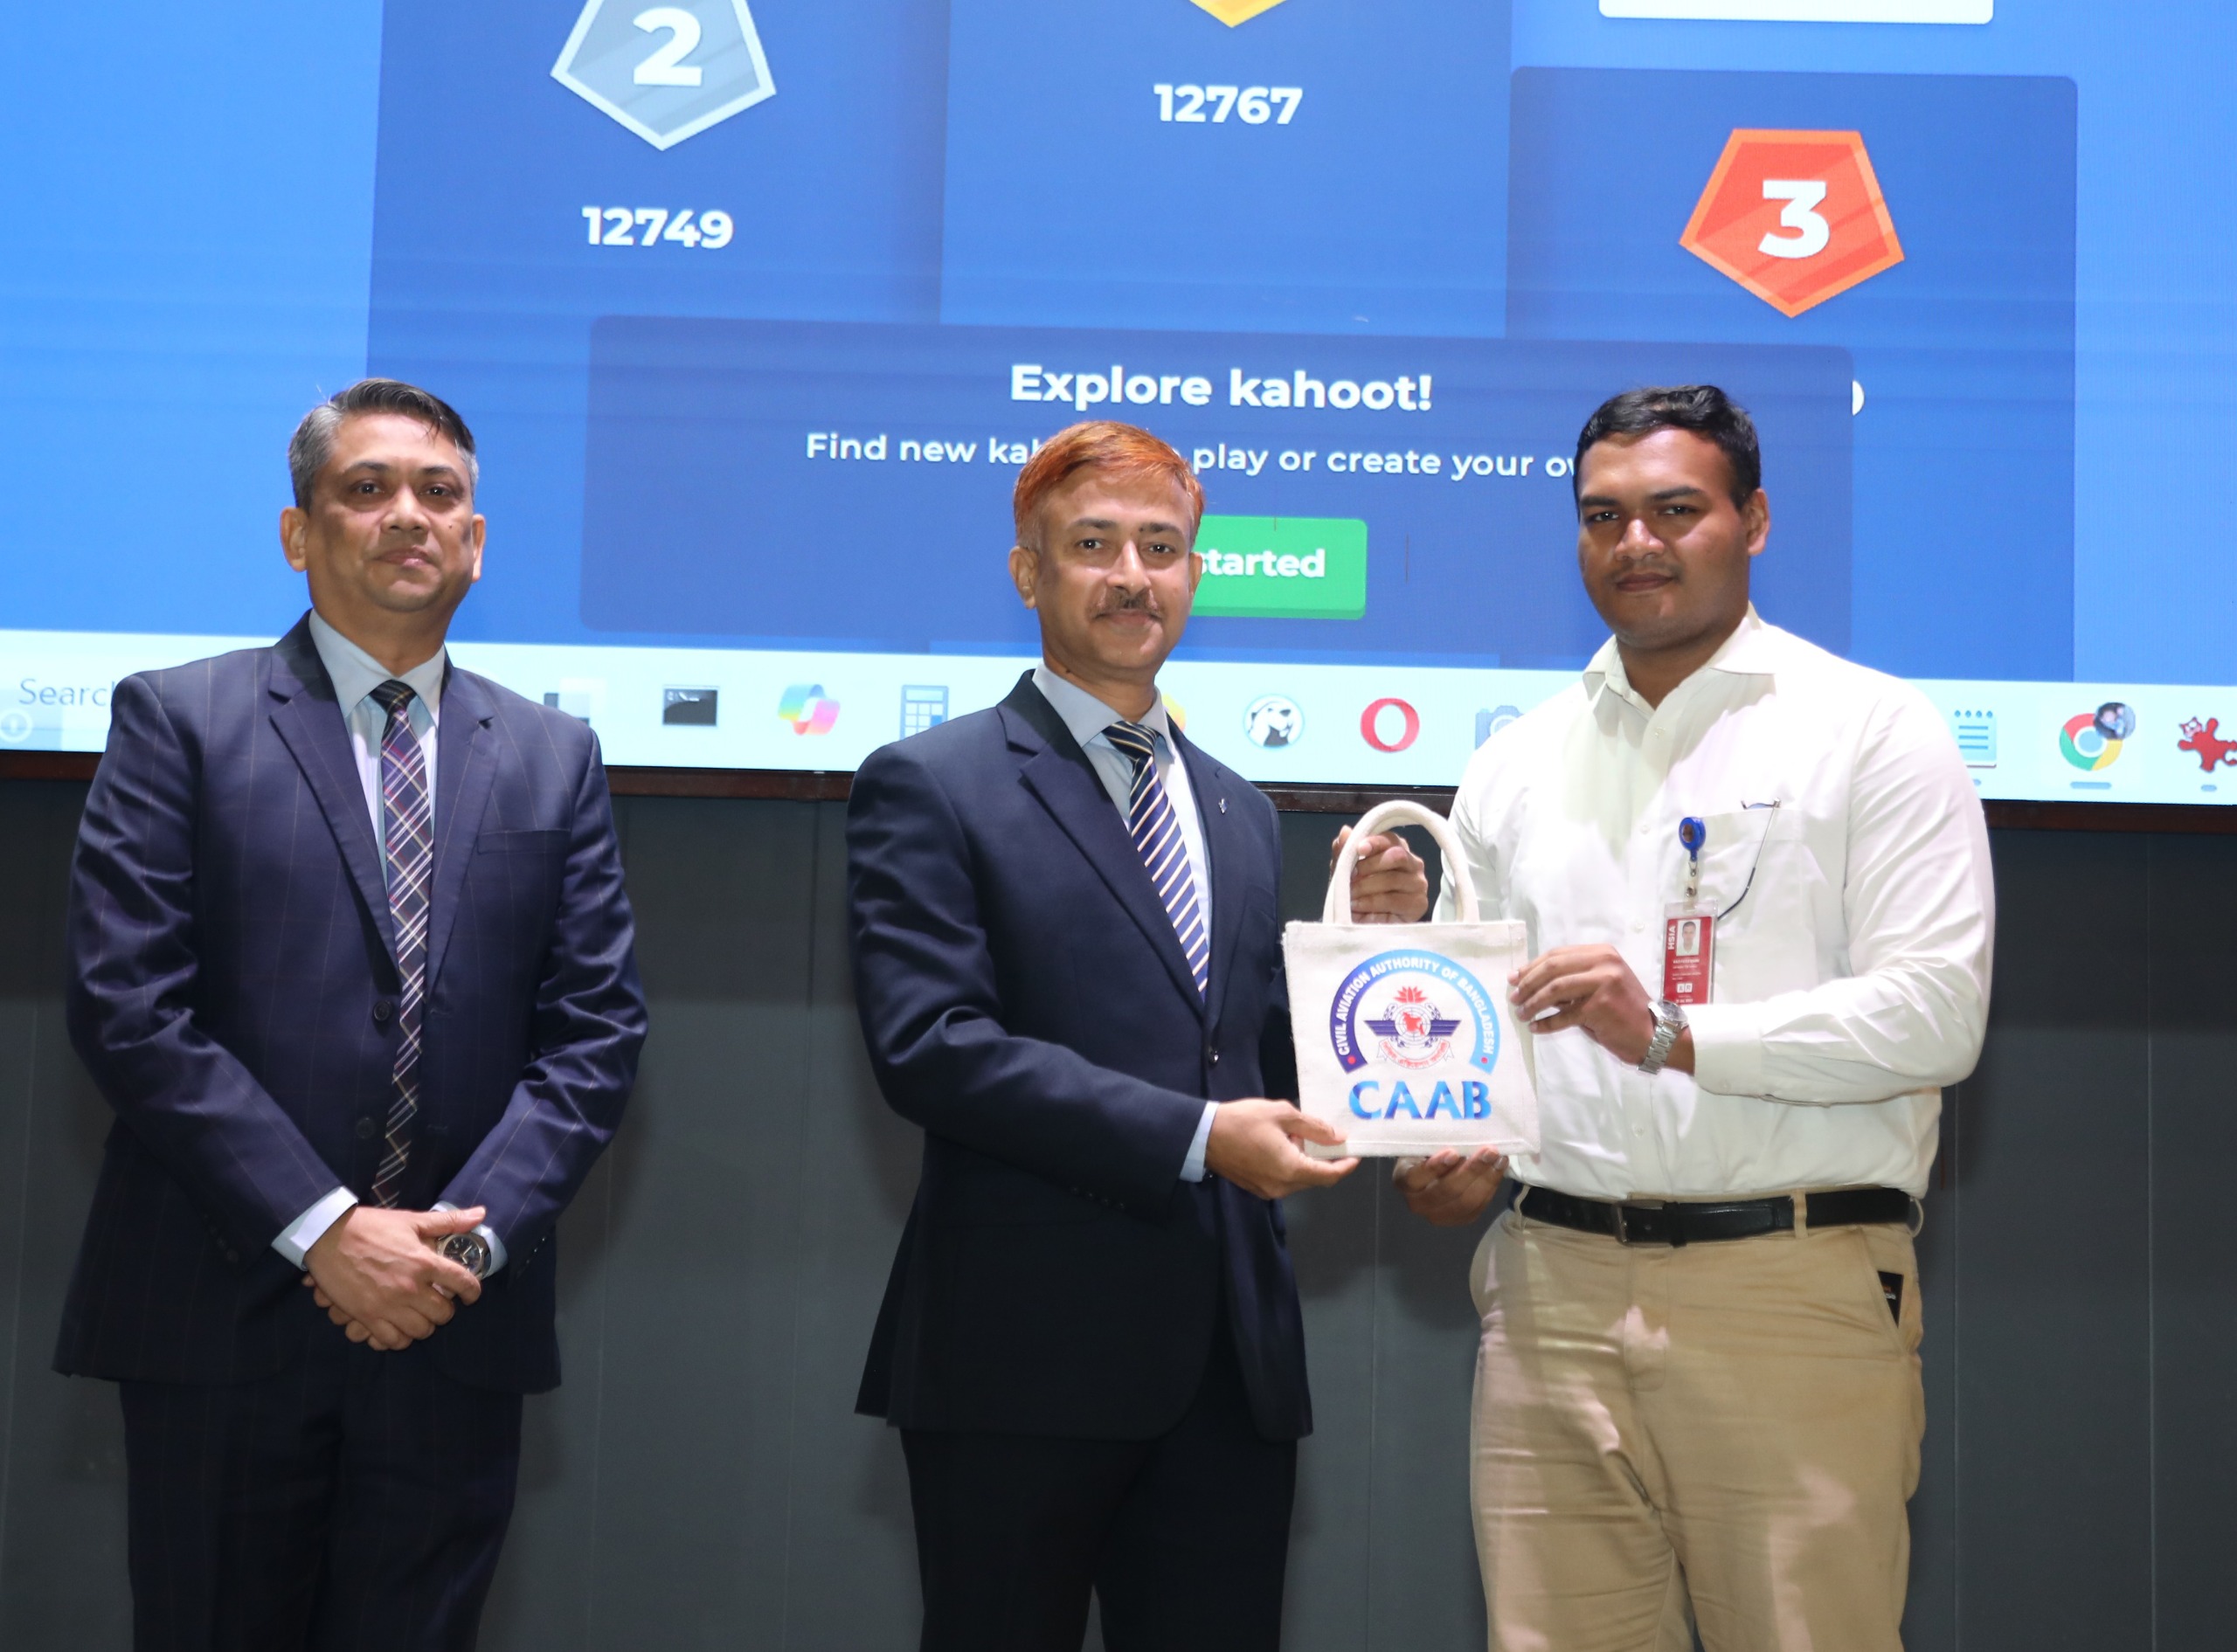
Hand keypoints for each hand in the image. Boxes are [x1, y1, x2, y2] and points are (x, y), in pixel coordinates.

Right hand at [302, 1205, 486, 1351]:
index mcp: (424, 1262)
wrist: (328, 1237)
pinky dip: (399, 1338)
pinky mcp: (367, 1316)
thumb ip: (448, 1222)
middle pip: (443, 1314)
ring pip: (420, 1331)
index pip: (462, 1283)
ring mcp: (388, 1305)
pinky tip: (399, 1327)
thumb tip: (480, 1214)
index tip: (470, 1295)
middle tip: (439, 1303)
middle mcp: (410, 1287)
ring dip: (424, 1326)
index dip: (472, 1292)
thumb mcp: (411, 1220)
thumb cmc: (371, 1227)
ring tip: (420, 1317)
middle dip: (445, 1311)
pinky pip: (392, 1341)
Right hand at [1205, 1100, 1357, 1199]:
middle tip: (1327, 1138)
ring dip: (1307, 1162)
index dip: (1345, 1166)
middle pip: (1314, 1178)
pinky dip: (1291, 1166)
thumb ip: (1314, 1127)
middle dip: (1325, 1160)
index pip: (1329, 1175)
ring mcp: (1268, 1190)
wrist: (1203, 1135)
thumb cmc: (1243, 1121)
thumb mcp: (1282, 1115)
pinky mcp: (1256, 1188)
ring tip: (1302, 1137)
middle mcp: (1282, 1187)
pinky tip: (1285, 1145)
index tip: (1355, 1154)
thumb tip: (1338, 1137)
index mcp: (1291, 1170)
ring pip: (1299, 1179)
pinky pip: (1284, 1180)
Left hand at [1330, 826, 1430, 923]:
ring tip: (1350, 896)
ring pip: (1392, 879)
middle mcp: (1413, 863)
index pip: (1390, 838)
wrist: (1363, 924)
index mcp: (1396, 849)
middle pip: (1396, 856)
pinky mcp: (1418, 904)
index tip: (1359, 849)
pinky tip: (1359, 907)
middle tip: (1350, 878)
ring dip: (1366, 888)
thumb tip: (1345, 831)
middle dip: (1368, 866)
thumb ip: (1344, 852)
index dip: (1374, 841)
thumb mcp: (1345, 872)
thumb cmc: (1357, 892)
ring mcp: (1418, 884)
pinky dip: (1371, 903)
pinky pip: (1393, 900)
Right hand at [1394, 1149, 1506, 1226]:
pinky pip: (1477, 1208)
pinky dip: (1490, 1187)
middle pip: (1445, 1191)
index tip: (1453, 1153)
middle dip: (1470, 1171)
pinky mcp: (1458, 1219)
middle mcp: (1417, 1203)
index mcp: (1404, 1181)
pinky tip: (1499, 1169)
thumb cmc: (1427, 1149)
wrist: (1432, 1168)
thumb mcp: (1425, 1141)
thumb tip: (1461, 1136)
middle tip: (1489, 1151)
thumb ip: (1437, 1142)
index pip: (1415, 1178)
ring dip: (1486, 1179)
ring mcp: (1437, 1215)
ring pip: (1465, 1203)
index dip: (1434, 1167)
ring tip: (1499, 1159)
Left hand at [1507, 945, 1690, 1072]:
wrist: (1653, 1034)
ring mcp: (1604, 982)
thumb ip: (1569, 979)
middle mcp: (1604, 962)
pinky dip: (1546, 1023)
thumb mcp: (1596, 986)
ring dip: (1533, 1003)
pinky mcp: (1601, 1005)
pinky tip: (1536, 1028)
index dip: (1531, 967)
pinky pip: (1564, 1015)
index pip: (1557, 955)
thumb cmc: (1621, 1011)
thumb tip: (1525, 981)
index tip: (1513, 979)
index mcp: (1602, 952)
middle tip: (1513, 999)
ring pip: (1555, 989)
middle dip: (1527, 984)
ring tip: (1521, 1014)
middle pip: (1552, 968)